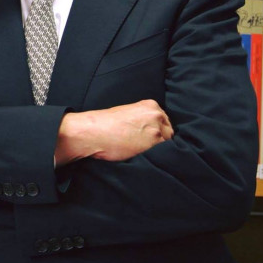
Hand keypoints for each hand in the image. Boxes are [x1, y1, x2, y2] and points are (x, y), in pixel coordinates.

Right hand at [55, 99, 172, 165]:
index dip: (158, 132)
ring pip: (168, 143)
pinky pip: (164, 153)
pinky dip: (156, 157)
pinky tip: (143, 156)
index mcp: (150, 105)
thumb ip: (143, 119)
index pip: (164, 121)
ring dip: (159, 149)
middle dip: (161, 140)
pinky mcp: (154, 142)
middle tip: (146, 147)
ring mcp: (157, 128)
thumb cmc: (105, 125)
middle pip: (169, 131)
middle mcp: (157, 114)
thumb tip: (150, 131)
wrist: (94, 131)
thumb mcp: (128, 114)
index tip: (150, 138)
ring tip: (143, 153)